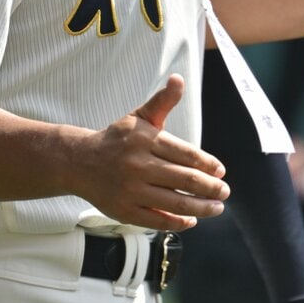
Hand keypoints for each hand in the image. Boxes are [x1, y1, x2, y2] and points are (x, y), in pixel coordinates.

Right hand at [70, 75, 229, 231]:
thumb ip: (163, 101)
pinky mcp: (124, 211)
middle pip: (185, 180)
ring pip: (175, 203)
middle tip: (224, 191)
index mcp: (146, 141)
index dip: (208, 164)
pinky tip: (192, 220)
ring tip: (216, 207)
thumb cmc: (118, 139)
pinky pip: (157, 220)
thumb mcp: (139, 116)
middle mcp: (138, 166)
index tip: (221, 171)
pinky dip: (178, 223)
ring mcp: (131, 191)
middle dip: (211, 188)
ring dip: (201, 208)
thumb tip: (179, 79)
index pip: (187, 154)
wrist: (80, 162)